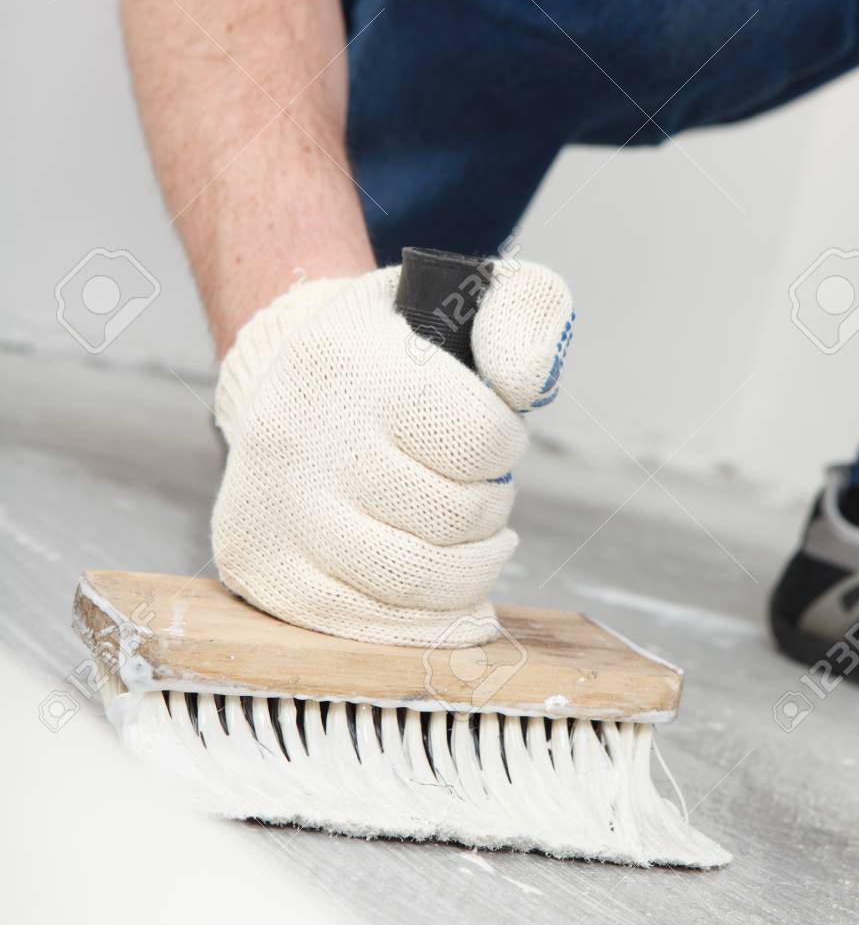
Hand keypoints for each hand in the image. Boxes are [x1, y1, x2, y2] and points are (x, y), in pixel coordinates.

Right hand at [212, 260, 573, 645]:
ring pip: (418, 580)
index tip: (489, 434)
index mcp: (348, 360)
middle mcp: (298, 435)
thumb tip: (526, 380)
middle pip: (455, 516)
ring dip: (470, 569)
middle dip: (488, 509)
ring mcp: (276, 510)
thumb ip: (524, 315)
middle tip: (476, 491)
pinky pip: (372, 625)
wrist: (285, 386)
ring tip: (471, 541)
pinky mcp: (265, 570)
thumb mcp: (462, 299)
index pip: (481, 439)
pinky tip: (452, 596)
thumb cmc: (394, 352)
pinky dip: (429, 620)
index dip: (506, 445)